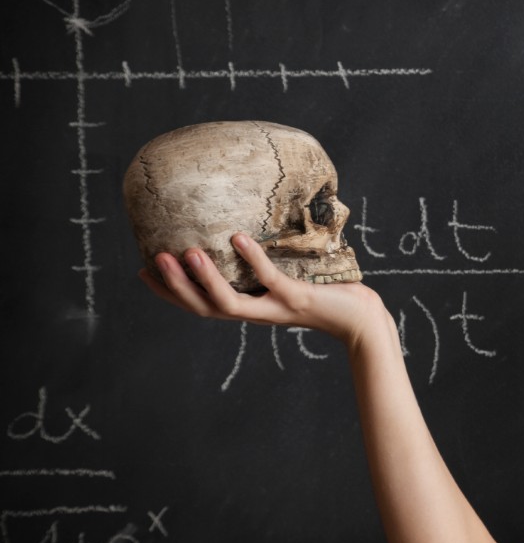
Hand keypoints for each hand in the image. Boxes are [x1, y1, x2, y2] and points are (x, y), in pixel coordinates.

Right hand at [139, 233, 388, 349]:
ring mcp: (275, 308)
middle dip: (176, 288)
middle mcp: (256, 312)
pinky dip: (253, 260)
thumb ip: (264, 262)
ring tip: (186, 253)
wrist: (361, 318)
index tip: (143, 273)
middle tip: (151, 261)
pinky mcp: (297, 299)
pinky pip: (269, 280)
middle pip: (204, 308)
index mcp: (249, 307)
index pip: (200, 305)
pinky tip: (238, 238)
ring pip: (229, 302)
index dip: (171, 293)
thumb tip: (242, 224)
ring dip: (204, 279)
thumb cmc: (325, 293)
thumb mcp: (287, 276)